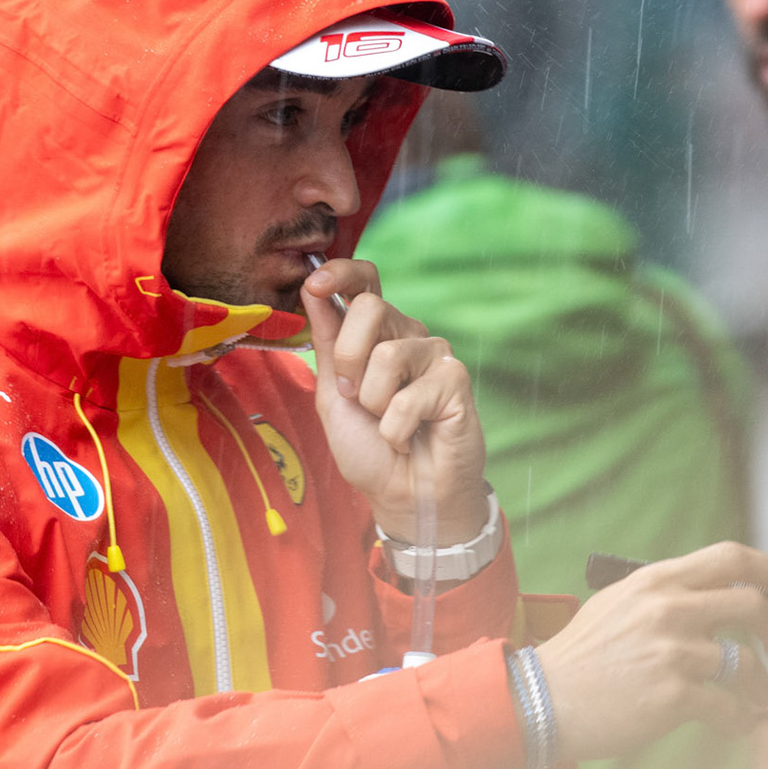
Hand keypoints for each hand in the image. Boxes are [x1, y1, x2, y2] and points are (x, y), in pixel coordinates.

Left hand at [303, 257, 488, 545]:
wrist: (404, 496)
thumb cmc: (369, 448)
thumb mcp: (332, 393)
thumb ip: (326, 341)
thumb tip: (312, 287)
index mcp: (375, 334)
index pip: (364, 282)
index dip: (341, 273)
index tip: (315, 284)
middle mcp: (407, 335)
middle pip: (368, 308)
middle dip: (348, 359)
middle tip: (357, 398)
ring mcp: (434, 354)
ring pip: (387, 355)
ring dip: (374, 403)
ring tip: (388, 422)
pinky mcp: (455, 379)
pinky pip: (409, 395)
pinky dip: (396, 427)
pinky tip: (410, 436)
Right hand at [533, 542, 767, 762]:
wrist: (546, 696)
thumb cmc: (585, 654)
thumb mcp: (621, 604)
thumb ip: (666, 595)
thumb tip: (720, 595)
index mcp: (656, 581)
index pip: (730, 558)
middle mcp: (668, 609)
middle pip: (753, 606)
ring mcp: (673, 652)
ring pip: (748, 663)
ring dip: (758, 686)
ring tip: (750, 698)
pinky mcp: (675, 695)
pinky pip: (732, 708)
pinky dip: (740, 719)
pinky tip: (731, 721)